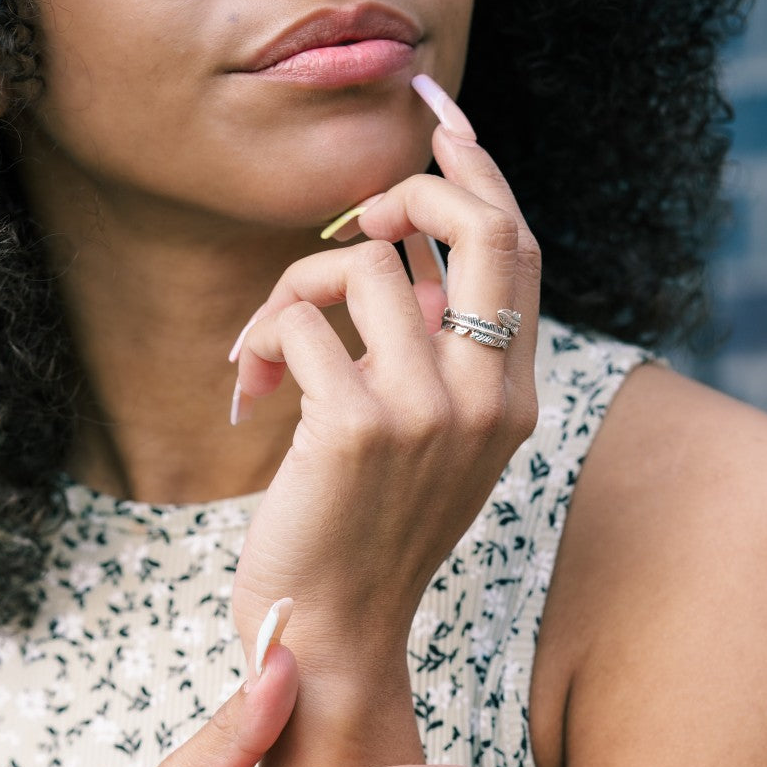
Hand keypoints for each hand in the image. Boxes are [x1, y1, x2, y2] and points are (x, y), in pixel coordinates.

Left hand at [231, 103, 540, 670]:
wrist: (335, 636)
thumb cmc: (363, 538)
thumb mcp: (425, 445)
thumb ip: (430, 354)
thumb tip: (395, 251)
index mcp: (509, 401)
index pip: (519, 254)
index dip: (481, 178)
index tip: (440, 130)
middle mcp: (485, 400)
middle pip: (482, 227)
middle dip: (413, 186)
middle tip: (358, 215)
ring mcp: (427, 413)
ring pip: (359, 265)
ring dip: (291, 290)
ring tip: (265, 352)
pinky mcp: (356, 428)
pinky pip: (299, 321)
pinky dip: (261, 340)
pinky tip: (248, 390)